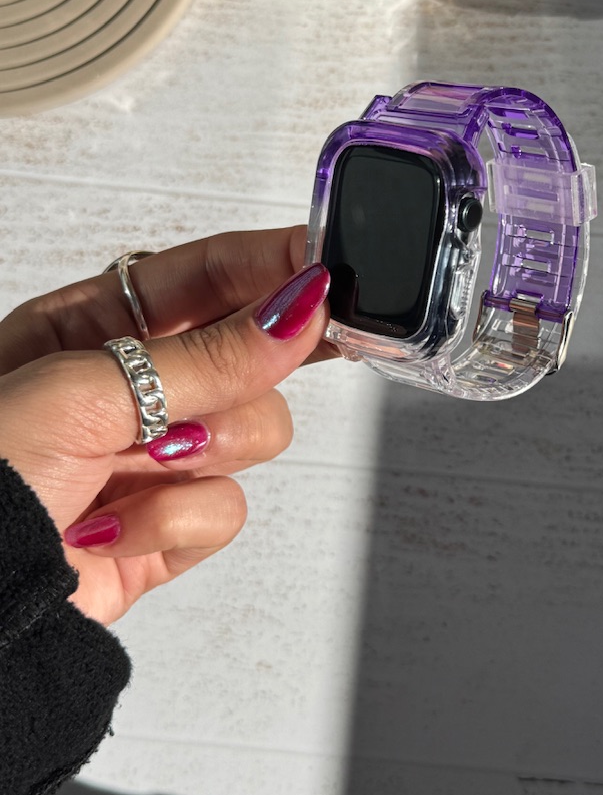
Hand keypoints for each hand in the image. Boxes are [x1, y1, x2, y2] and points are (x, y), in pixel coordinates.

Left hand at [0, 227, 334, 626]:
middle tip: (246, 373)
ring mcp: (156, 459)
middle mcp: (132, 388)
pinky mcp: (169, 530)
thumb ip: (204, 355)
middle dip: (244, 375)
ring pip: (256, 431)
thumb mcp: (84, 392)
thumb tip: (297, 313)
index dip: (270, 264)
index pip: (205, 275)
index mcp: (94, 325)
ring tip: (137, 469)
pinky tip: (111, 526)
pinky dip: (176, 522)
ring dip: (206, 452)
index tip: (326, 265)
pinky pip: (229, 508)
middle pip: (251, 353)